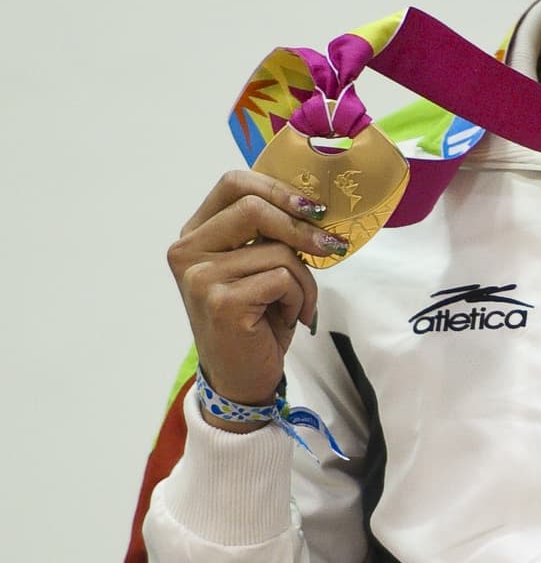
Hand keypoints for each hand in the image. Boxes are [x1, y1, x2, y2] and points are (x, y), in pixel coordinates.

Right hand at [167, 171, 348, 419]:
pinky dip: (299, 298)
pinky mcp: (222, 301)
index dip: (277, 187)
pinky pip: (283, 279)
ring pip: (278, 250)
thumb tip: (313, 202)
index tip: (312, 206)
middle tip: (330, 245)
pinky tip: (287, 317)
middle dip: (302, 226)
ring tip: (296, 304)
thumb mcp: (258, 267)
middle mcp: (188, 252)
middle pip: (254, 207)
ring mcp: (201, 277)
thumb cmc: (254, 321)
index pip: (232, 183)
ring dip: (304, 279)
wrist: (241, 379)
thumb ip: (269, 233)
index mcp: (195, 235)